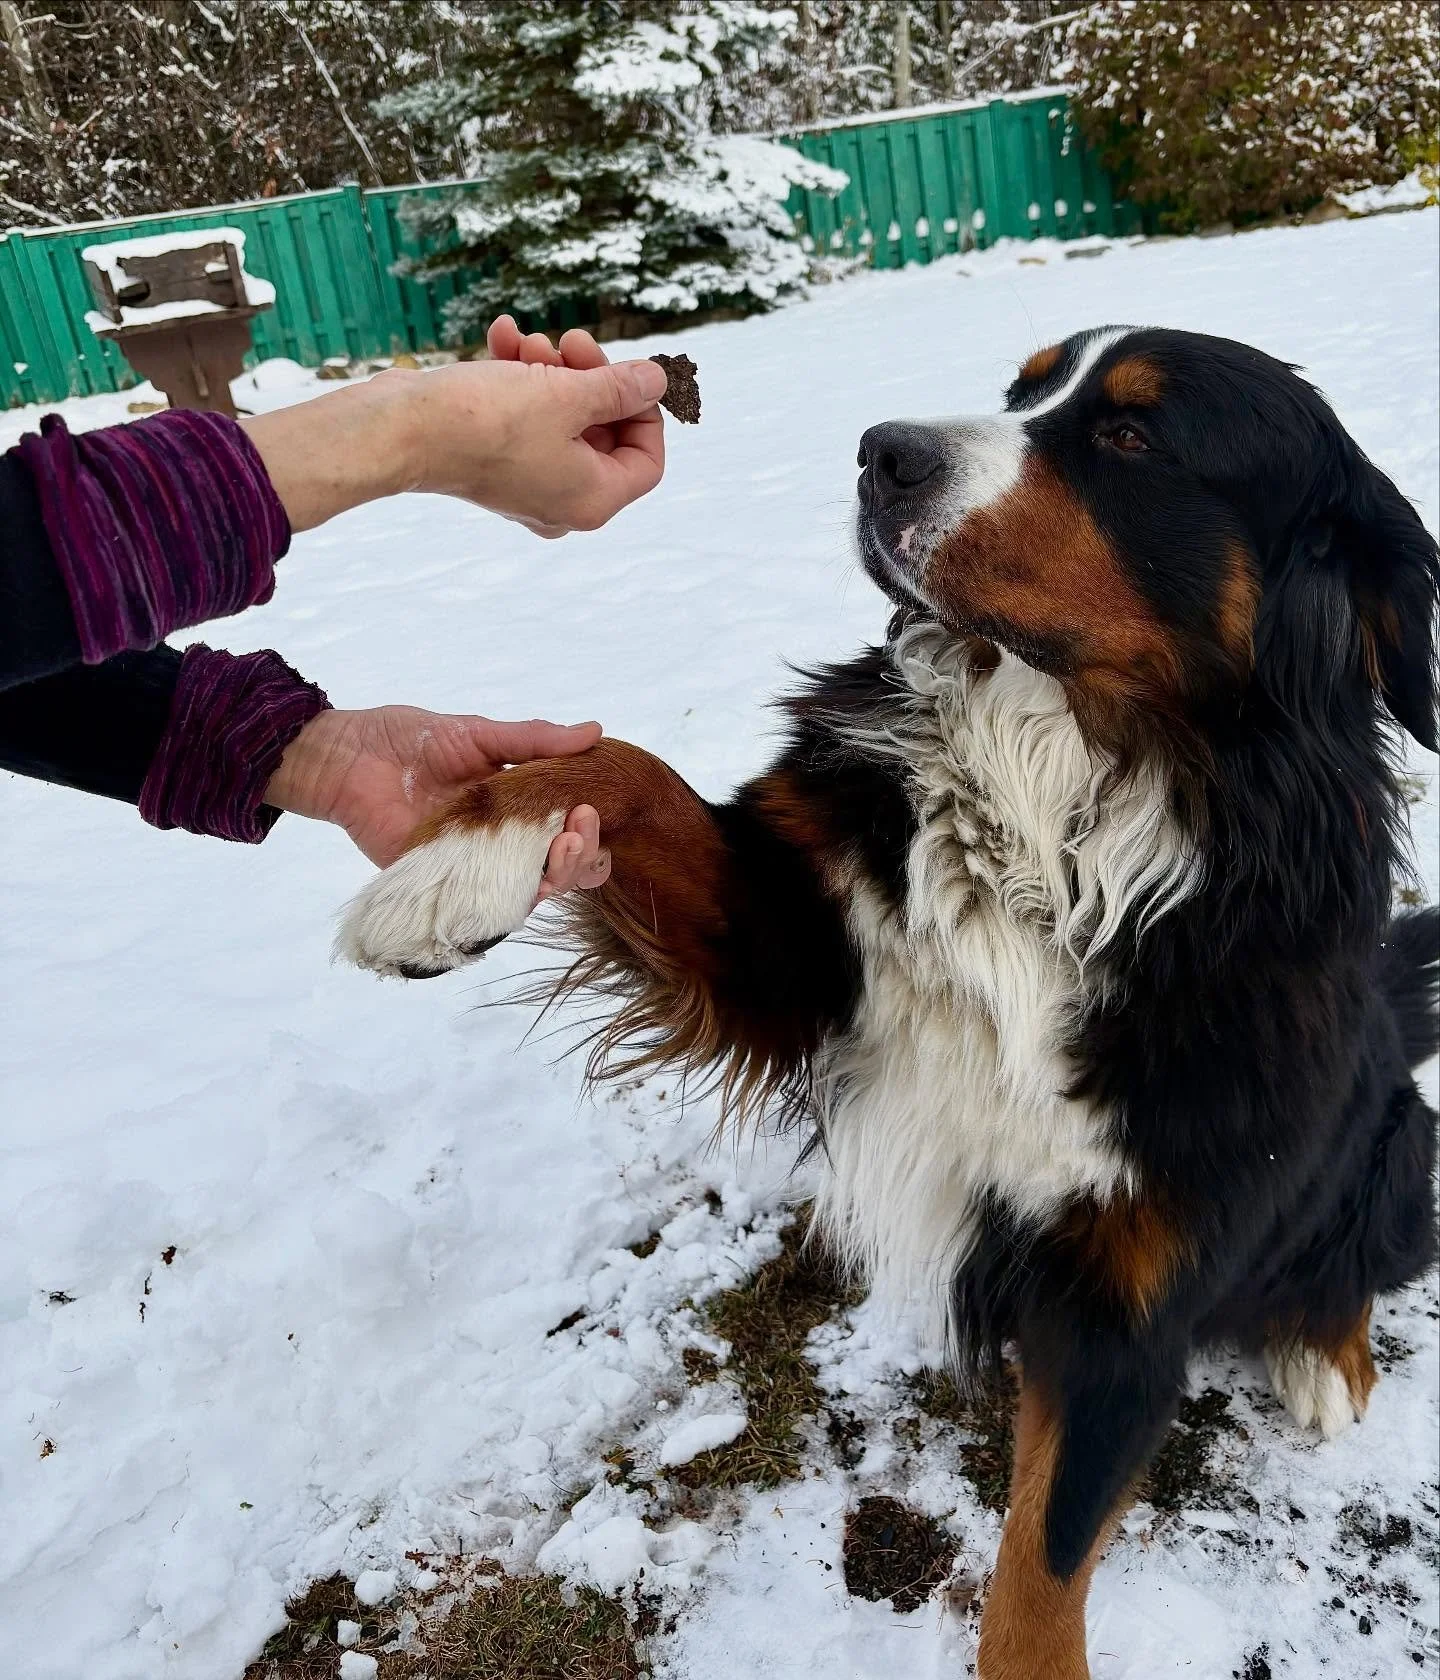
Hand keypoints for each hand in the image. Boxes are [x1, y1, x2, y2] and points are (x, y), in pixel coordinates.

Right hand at [241, 329, 666, 536]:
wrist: (400, 429)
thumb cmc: (485, 420)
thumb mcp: (568, 394)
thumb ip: (619, 388)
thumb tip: (657, 382)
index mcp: (592, 500)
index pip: (647, 461)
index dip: (645, 410)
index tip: (626, 372)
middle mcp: (563, 501)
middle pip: (604, 433)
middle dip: (589, 378)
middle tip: (571, 341)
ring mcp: (526, 482)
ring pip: (562, 417)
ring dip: (550, 368)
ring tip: (528, 339)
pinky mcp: (492, 459)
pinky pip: (523, 416)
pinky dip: (518, 376)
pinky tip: (501, 337)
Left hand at [264, 706, 612, 895]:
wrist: (350, 759)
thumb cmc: (412, 741)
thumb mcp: (479, 734)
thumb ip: (534, 740)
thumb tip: (596, 731)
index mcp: (521, 805)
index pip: (571, 828)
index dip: (590, 828)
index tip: (589, 808)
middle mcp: (506, 843)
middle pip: (563, 867)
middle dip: (582, 856)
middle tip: (578, 829)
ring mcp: (478, 869)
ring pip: (534, 892)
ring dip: (558, 877)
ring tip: (561, 850)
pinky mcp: (448, 889)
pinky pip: (487, 910)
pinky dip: (513, 904)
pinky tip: (530, 887)